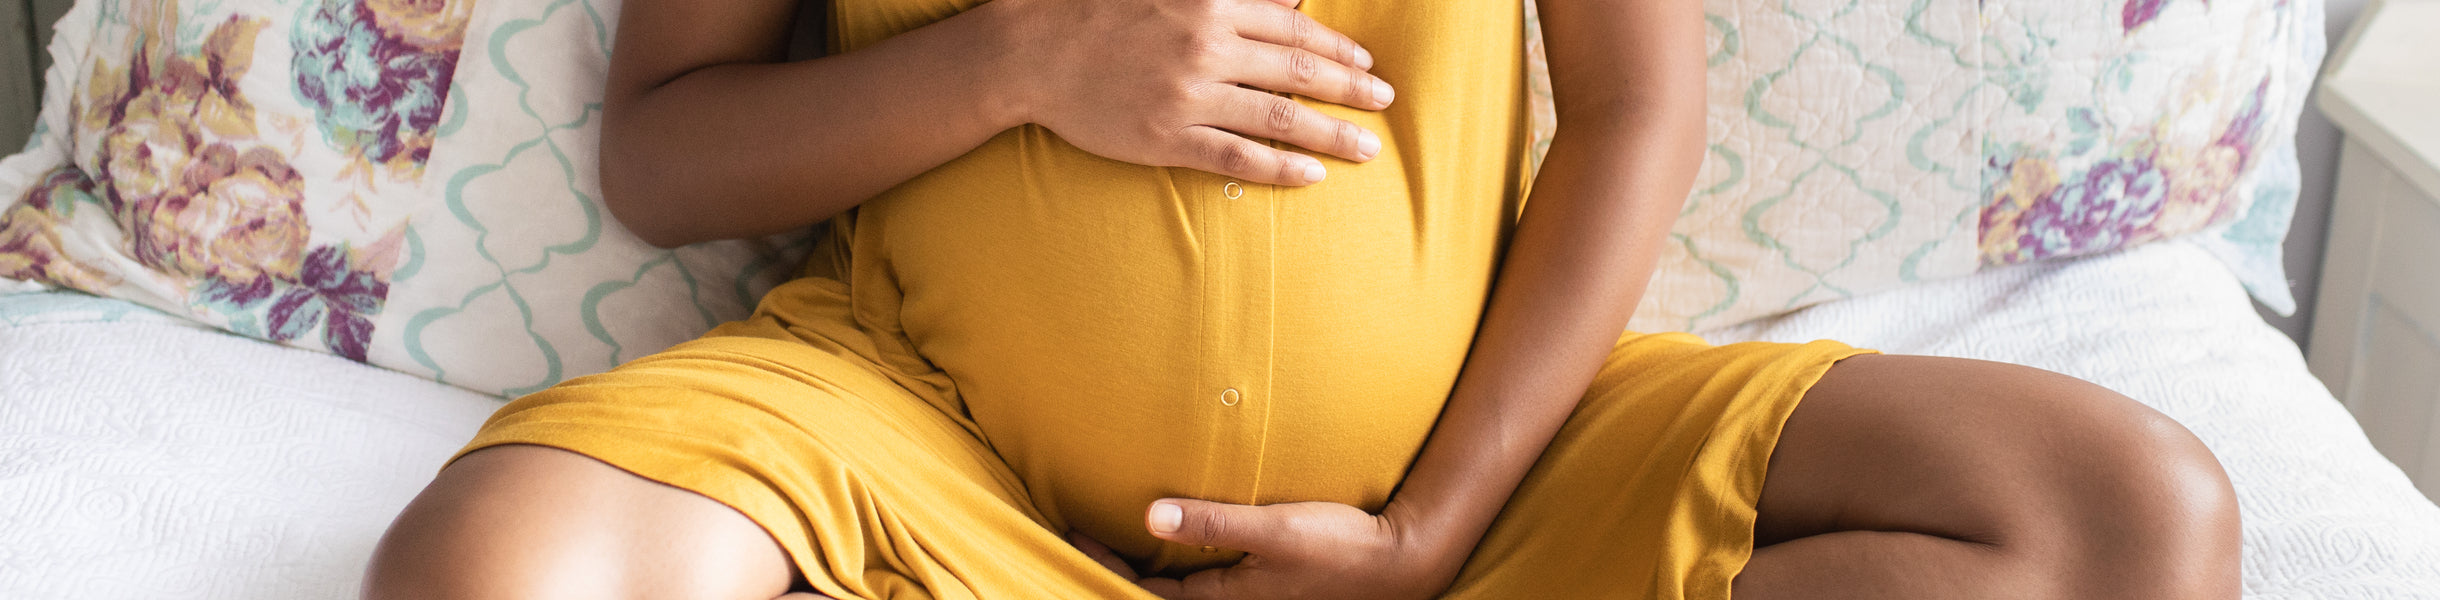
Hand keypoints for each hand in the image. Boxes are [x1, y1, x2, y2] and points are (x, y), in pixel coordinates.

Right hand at [997, 0, 1395, 185]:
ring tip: (1367, 149)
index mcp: (1209, 3)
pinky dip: (1279, 168)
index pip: (1293, 26)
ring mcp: (1187, 96)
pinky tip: (1311, 177)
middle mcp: (1206, 47)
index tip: (1366, 61)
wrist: (1028, 50)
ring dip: (1332, 135)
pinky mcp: (1165, 138)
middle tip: (1384, 102)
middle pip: (1298, 71)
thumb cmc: (1093, 8)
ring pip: (1279, 118)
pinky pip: (1236, 157)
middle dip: (1351, 88)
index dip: (1336, 45)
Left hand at [1074, 499, 1463, 599]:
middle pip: (1161, 596)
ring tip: (1120, 543)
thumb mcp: (1275, 530)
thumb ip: (1214, 522)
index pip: (1147, 591)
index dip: (1107, 565)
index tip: (1075, 533)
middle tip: (1084, 537)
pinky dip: (1183, 569)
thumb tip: (1150, 515)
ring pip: (1185, 592)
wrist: (1404, 563)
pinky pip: (1210, 584)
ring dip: (1150, 571)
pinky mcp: (1269, 591)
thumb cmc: (1342, 547)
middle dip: (1119, 570)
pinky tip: (1181, 547)